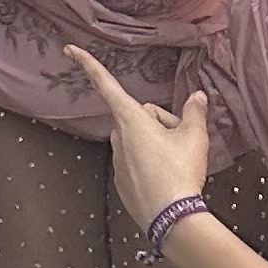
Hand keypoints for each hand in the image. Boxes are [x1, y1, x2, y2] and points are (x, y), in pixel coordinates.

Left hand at [65, 45, 212, 233]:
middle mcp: (118, 137)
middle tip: (180, 142)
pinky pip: (136, 162)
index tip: (69, 49)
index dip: (88, 63)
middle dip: (160, 124)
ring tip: (176, 164)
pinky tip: (166, 180)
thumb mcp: (194, 138)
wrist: (172, 218)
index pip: (106, 84)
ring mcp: (117, 161)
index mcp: (130, 119)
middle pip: (140, 117)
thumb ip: (194, 113)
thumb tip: (198, 96)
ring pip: (139, 140)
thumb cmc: (180, 171)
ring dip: (156, 145)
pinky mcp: (121, 183)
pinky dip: (150, 166)